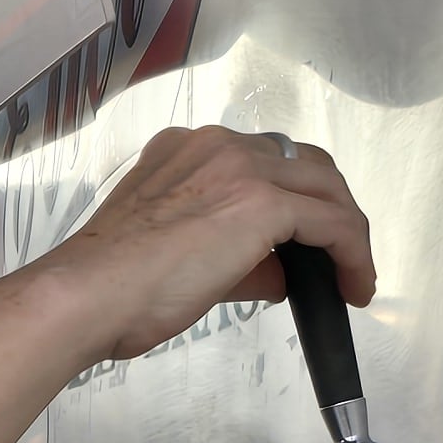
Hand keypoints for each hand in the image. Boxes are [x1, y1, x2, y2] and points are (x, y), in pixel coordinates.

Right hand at [37, 125, 377, 366]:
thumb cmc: (112, 287)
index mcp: (185, 152)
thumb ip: (235, 259)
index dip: (290, 201)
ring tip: (354, 276)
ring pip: (324, 186)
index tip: (300, 244)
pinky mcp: (261, 201)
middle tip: (339, 256)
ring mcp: (239, 167)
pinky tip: (353, 284)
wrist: (88, 296)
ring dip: (347, 232)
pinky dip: (351, 252)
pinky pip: (331, 221)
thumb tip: (276, 276)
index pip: (259, 162)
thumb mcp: (178, 260)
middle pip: (302, 164)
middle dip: (329, 208)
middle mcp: (214, 147)